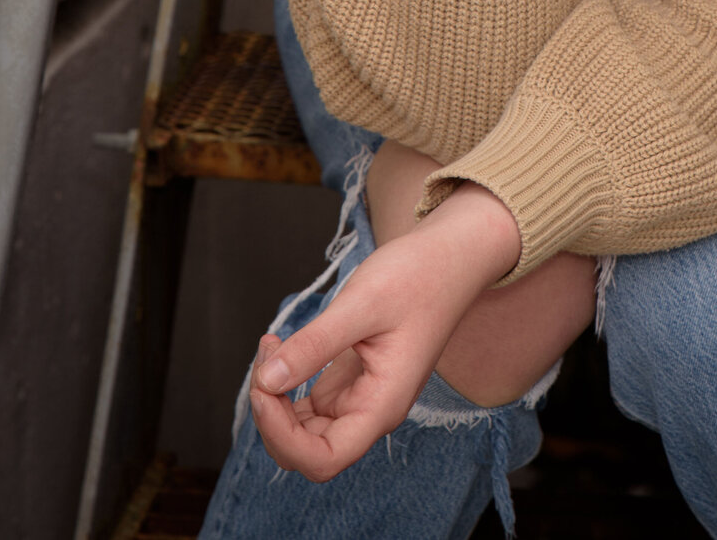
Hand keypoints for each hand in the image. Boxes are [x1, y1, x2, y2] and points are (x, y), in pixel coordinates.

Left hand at [250, 182, 520, 480]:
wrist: (450, 256)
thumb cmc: (418, 276)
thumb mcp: (362, 305)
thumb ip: (314, 345)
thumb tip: (267, 380)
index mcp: (382, 405)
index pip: (323, 458)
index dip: (284, 438)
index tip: (266, 387)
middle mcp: (372, 410)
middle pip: (308, 450)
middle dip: (273, 415)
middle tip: (266, 358)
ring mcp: (362, 397)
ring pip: (304, 429)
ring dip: (277, 399)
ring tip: (272, 345)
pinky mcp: (353, 380)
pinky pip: (310, 404)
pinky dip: (288, 381)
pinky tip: (282, 346)